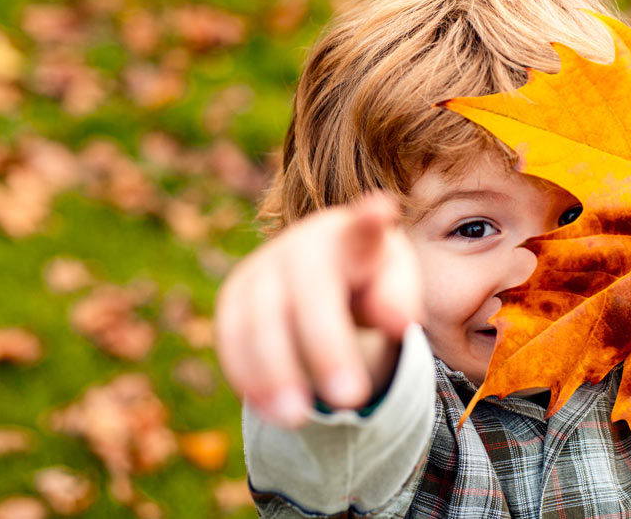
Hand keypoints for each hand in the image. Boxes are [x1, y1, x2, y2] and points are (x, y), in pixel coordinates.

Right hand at [214, 192, 422, 427]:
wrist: (322, 273)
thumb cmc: (369, 280)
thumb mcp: (394, 285)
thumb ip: (400, 299)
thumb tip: (399, 321)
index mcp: (351, 237)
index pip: (363, 227)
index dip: (370, 221)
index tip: (382, 211)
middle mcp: (300, 246)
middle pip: (309, 291)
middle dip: (327, 347)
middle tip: (352, 398)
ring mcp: (260, 269)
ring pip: (258, 318)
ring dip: (275, 372)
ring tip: (299, 419)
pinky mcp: (233, 298)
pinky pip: (230, 337)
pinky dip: (248, 376)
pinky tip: (271, 410)